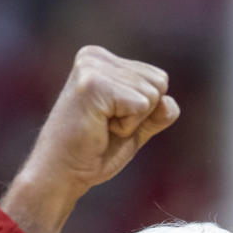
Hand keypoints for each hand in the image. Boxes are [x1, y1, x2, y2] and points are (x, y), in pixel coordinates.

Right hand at [1, 46, 178, 232]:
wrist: (62, 175)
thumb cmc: (94, 155)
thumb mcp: (133, 129)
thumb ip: (156, 113)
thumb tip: (169, 102)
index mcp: (102, 60)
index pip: (157, 78)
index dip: (144, 112)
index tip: (110, 123)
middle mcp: (95, 56)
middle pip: (158, 83)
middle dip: (140, 115)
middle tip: (106, 128)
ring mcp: (92, 67)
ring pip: (151, 95)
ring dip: (132, 122)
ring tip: (101, 128)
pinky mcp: (93, 84)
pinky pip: (142, 105)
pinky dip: (127, 127)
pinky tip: (100, 129)